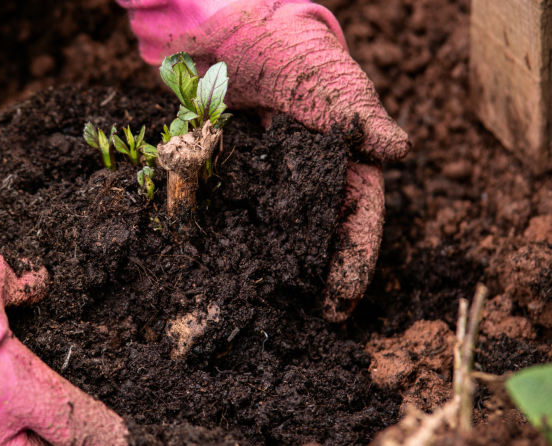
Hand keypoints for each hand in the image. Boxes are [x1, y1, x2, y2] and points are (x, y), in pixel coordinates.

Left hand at [118, 0, 409, 320]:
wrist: (235, 33)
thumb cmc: (294, 52)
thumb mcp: (327, 79)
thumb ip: (355, 113)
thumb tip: (398, 150)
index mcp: (340, 164)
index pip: (355, 220)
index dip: (351, 264)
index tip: (338, 308)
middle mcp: (301, 180)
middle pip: (309, 237)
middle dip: (304, 281)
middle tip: (291, 327)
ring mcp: (258, 181)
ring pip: (261, 231)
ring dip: (255, 267)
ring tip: (246, 305)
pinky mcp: (217, 173)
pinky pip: (212, 207)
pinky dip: (205, 230)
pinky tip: (195, 258)